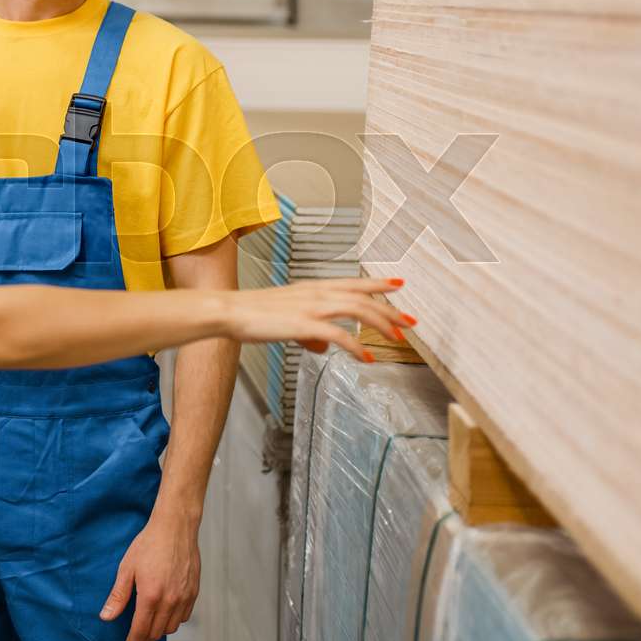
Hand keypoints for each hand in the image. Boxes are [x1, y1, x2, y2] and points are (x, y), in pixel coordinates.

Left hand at [100, 517, 199, 640]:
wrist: (175, 528)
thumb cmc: (148, 545)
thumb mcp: (127, 568)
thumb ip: (118, 596)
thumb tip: (106, 617)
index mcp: (151, 596)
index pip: (141, 630)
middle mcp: (170, 600)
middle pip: (157, 633)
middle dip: (144, 639)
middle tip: (135, 638)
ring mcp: (184, 597)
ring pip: (172, 627)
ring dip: (159, 630)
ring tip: (149, 626)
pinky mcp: (194, 592)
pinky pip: (184, 616)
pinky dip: (174, 620)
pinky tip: (165, 613)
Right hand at [216, 277, 414, 360]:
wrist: (229, 311)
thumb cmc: (252, 314)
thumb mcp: (286, 319)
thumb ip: (309, 332)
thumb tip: (325, 346)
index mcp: (311, 288)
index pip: (352, 283)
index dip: (377, 283)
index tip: (398, 284)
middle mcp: (316, 293)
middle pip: (362, 297)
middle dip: (390, 309)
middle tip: (410, 321)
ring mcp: (311, 307)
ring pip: (358, 310)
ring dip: (381, 323)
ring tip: (397, 338)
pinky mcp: (304, 324)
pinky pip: (339, 335)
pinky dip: (357, 346)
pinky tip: (367, 357)